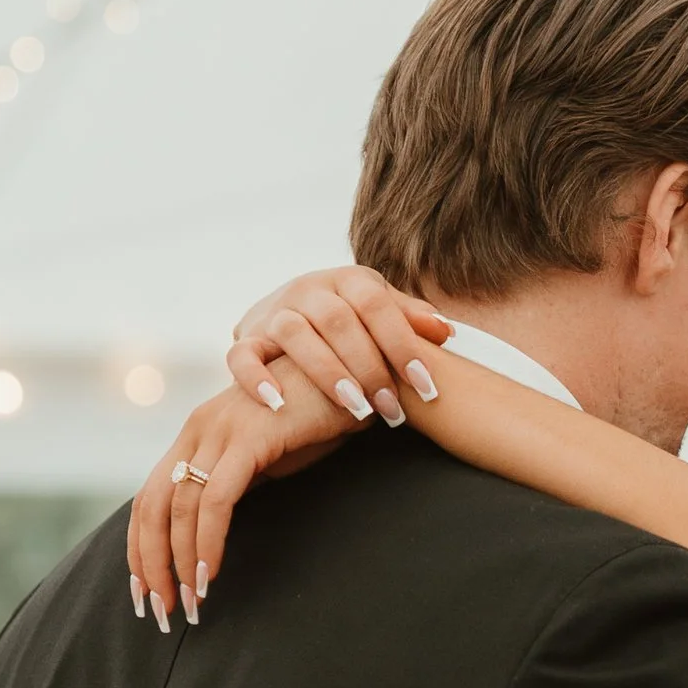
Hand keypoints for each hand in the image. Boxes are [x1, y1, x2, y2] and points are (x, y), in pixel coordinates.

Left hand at [126, 384, 345, 629]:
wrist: (356, 377)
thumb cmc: (315, 419)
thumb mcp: (263, 455)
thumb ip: (233, 482)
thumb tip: (209, 532)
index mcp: (195, 434)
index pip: (149, 499)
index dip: (141, 549)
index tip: (147, 592)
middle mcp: (197, 428)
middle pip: (151, 506)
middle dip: (150, 565)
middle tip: (162, 612)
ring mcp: (220, 429)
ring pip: (180, 507)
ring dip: (180, 562)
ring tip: (191, 603)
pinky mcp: (250, 437)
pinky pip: (216, 499)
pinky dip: (208, 540)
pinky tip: (211, 573)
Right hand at [228, 265, 455, 428]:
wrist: (290, 312)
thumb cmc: (350, 318)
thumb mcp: (379, 310)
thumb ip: (409, 318)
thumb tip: (445, 331)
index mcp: (348, 278)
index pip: (377, 304)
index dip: (402, 343)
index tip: (425, 384)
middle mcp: (309, 289)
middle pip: (338, 320)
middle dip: (369, 367)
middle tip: (392, 407)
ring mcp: (276, 311)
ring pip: (294, 334)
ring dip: (326, 372)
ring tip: (354, 408)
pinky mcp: (248, 337)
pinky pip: (242, 355)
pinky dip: (256, 378)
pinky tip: (278, 403)